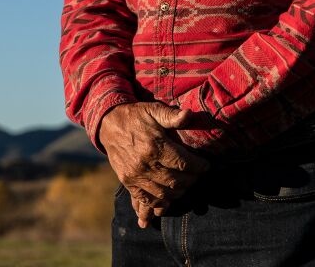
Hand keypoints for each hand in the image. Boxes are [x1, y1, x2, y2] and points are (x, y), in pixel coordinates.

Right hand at [98, 102, 211, 227]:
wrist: (108, 123)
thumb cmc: (135, 116)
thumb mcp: (153, 109)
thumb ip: (171, 115)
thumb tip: (188, 115)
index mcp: (154, 145)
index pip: (182, 163)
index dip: (198, 166)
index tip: (206, 166)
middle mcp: (145, 163)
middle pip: (175, 181)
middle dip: (191, 181)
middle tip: (197, 176)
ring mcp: (135, 175)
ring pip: (163, 194)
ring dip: (178, 194)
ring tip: (185, 186)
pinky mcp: (128, 181)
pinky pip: (145, 199)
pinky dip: (157, 205)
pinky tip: (166, 204)